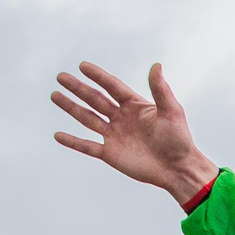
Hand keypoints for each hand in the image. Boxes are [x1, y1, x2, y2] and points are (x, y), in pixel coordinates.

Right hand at [52, 62, 219, 206]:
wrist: (178, 170)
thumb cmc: (179, 140)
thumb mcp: (171, 111)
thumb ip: (160, 90)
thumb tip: (156, 65)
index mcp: (135, 106)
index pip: (112, 87)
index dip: (98, 76)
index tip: (83, 66)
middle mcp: (122, 118)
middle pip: (95, 99)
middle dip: (78, 88)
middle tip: (61, 77)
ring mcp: (115, 136)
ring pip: (88, 118)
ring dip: (71, 107)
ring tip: (54, 95)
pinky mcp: (111, 154)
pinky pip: (87, 146)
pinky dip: (73, 141)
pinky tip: (57, 134)